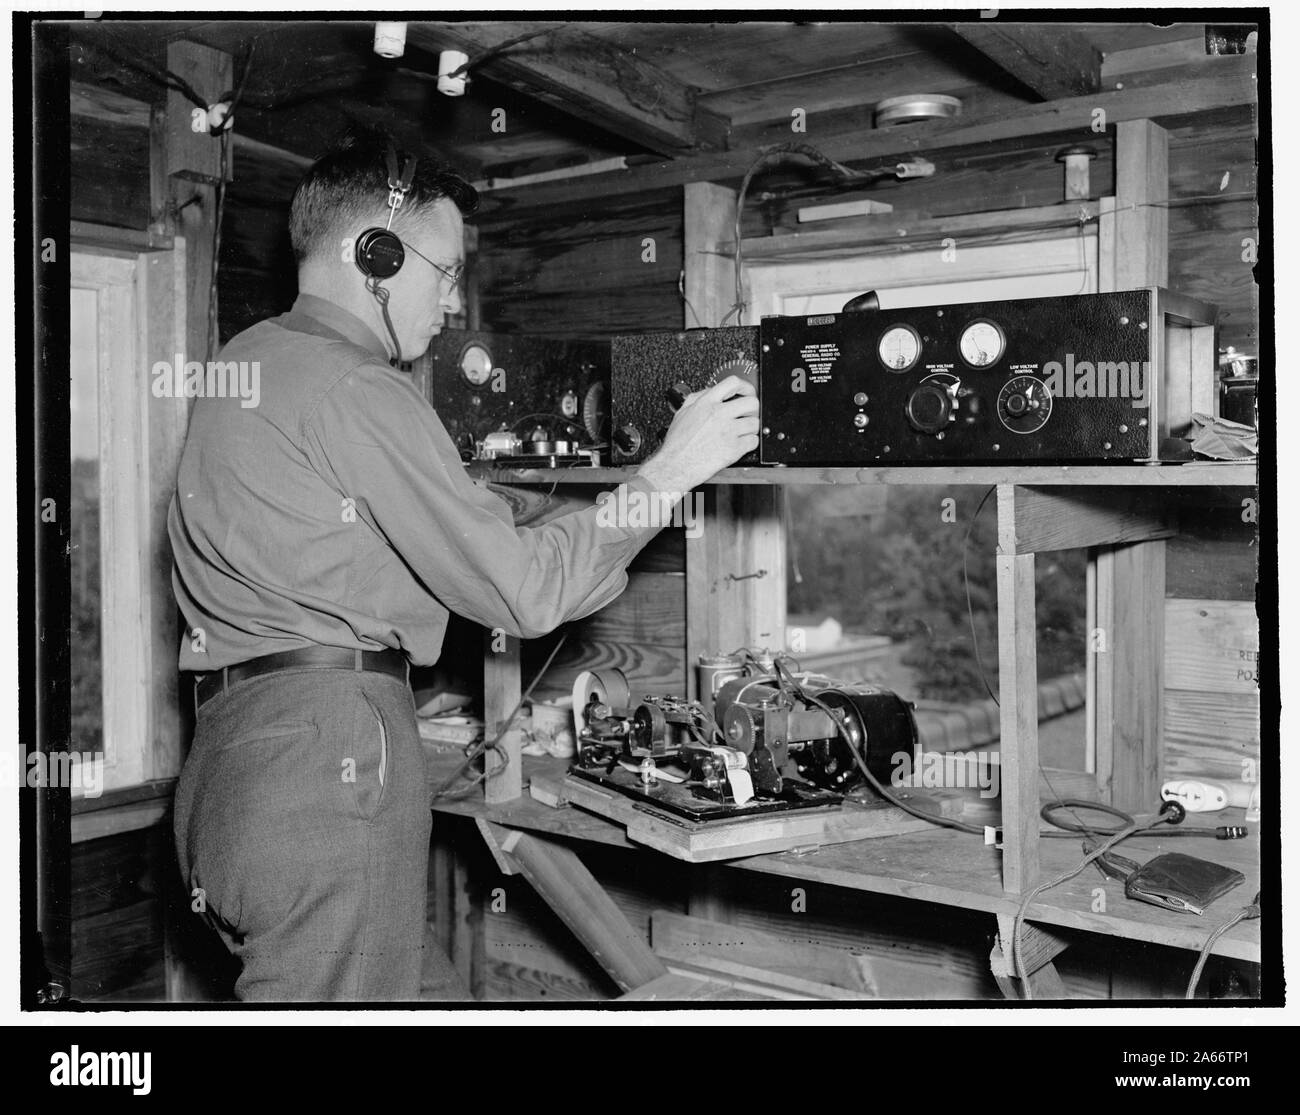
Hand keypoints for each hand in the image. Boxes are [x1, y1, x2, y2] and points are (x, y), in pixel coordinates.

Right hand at [637, 375, 759, 491]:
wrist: (675, 465)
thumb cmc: (676, 444)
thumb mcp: (682, 413)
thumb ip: (698, 398)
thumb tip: (710, 390)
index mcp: (706, 403)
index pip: (733, 383)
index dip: (745, 386)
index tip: (747, 392)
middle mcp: (719, 414)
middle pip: (751, 402)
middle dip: (752, 410)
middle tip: (748, 416)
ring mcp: (728, 431)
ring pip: (755, 423)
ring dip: (750, 429)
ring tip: (741, 434)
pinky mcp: (734, 448)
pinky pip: (753, 441)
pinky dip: (749, 444)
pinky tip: (739, 445)